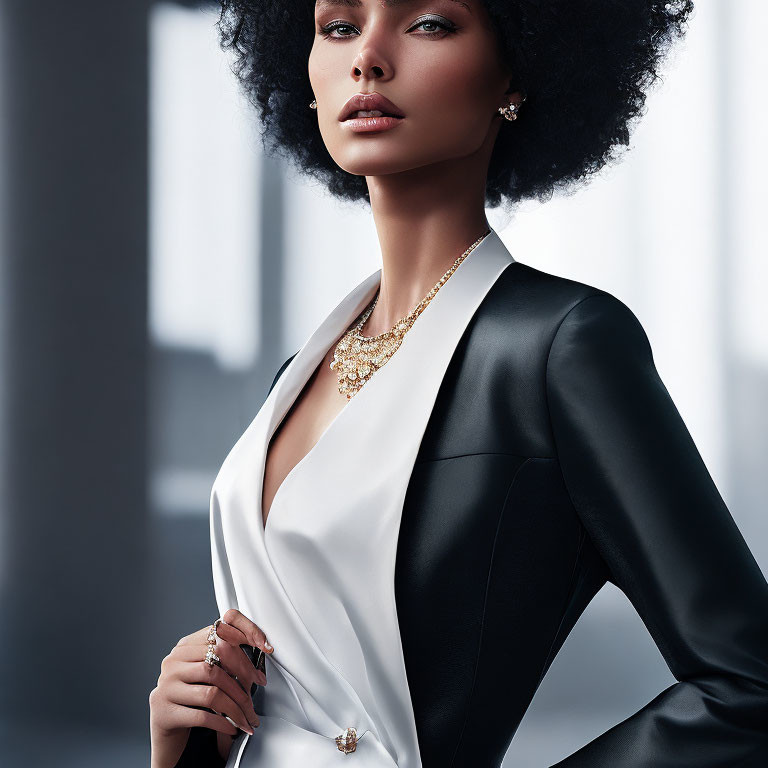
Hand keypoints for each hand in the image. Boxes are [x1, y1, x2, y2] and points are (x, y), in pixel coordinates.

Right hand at [149, 609, 273, 767]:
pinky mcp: (165, 713)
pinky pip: (202, 716)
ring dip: (236, 707)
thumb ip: (224, 654)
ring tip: (247, 717)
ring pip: (212, 692)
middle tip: (258, 690)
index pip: (218, 631)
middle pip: (217, 661)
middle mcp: (173, 662)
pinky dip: (223, 723)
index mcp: (185, 646)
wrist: (165, 722)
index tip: (265, 646)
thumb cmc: (192, 692)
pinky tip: (233, 728)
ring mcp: (167, 687)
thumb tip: (263, 647)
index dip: (246, 634)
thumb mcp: (205, 669)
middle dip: (244, 676)